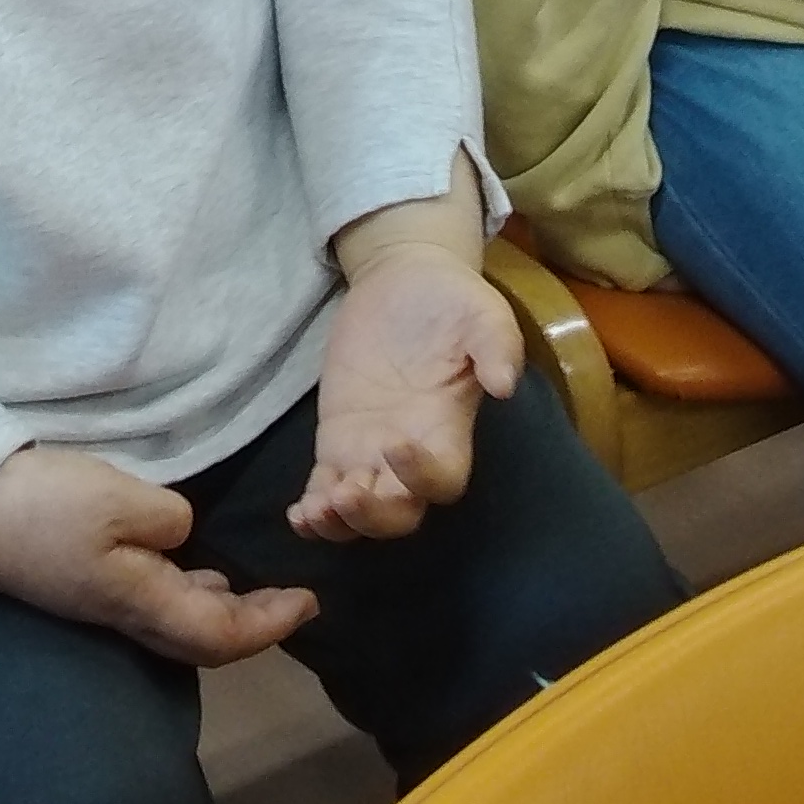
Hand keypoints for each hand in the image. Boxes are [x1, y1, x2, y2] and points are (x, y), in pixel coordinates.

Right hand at [0, 446, 315, 668]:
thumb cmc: (44, 505)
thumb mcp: (121, 499)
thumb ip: (168, 521)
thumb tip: (183, 536)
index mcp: (140, 602)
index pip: (222, 635)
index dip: (270, 624)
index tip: (310, 605)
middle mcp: (121, 614)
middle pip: (200, 640)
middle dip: (250, 626)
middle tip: (288, 602)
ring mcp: (94, 599)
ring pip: (173, 620)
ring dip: (216, 609)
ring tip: (245, 586)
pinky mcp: (74, 579)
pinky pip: (147, 598)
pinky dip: (181, 587)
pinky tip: (183, 561)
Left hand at [294, 172, 519, 542]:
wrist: (406, 280)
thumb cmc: (453, 300)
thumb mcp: (485, 313)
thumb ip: (498, 346)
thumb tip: (504, 386)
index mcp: (448, 430)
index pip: (442, 478)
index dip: (421, 476)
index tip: (396, 441)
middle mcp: (410, 453)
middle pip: (398, 512)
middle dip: (373, 515)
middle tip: (345, 493)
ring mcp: (369, 450)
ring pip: (358, 511)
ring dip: (338, 522)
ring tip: (314, 512)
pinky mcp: (337, 438)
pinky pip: (325, 488)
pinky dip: (314, 511)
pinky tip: (299, 516)